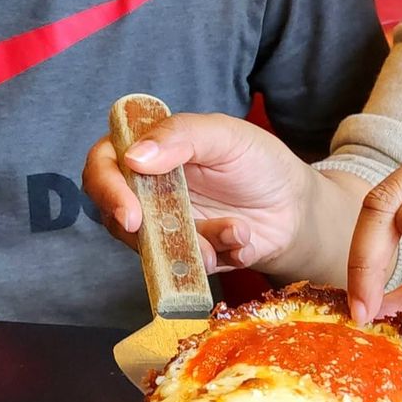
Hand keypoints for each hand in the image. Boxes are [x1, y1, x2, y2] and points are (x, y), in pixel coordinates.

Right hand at [82, 112, 316, 274]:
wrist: (296, 206)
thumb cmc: (259, 162)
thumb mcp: (226, 135)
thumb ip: (181, 135)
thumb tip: (134, 157)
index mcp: (151, 152)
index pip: (104, 165)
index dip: (106, 188)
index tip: (129, 213)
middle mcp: (151, 192)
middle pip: (117, 215)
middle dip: (145, 233)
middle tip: (183, 238)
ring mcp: (168, 227)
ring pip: (154, 248)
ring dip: (196, 244)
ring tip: (236, 230)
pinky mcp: (188, 256)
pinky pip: (189, 266)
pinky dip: (221, 254)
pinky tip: (245, 239)